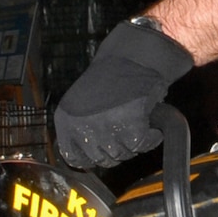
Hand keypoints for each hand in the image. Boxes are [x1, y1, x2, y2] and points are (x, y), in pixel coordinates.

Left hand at [53, 19, 194, 168]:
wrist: (135, 57)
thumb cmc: (112, 77)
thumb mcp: (82, 103)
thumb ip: (81, 130)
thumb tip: (89, 159)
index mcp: (66, 120)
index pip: (74, 158)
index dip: (92, 157)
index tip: (106, 150)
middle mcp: (81, 126)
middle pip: (101, 159)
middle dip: (117, 150)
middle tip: (126, 130)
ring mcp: (105, 128)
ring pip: (122, 154)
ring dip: (133, 144)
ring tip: (137, 122)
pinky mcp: (130, 129)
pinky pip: (141, 146)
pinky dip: (151, 138)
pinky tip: (151, 126)